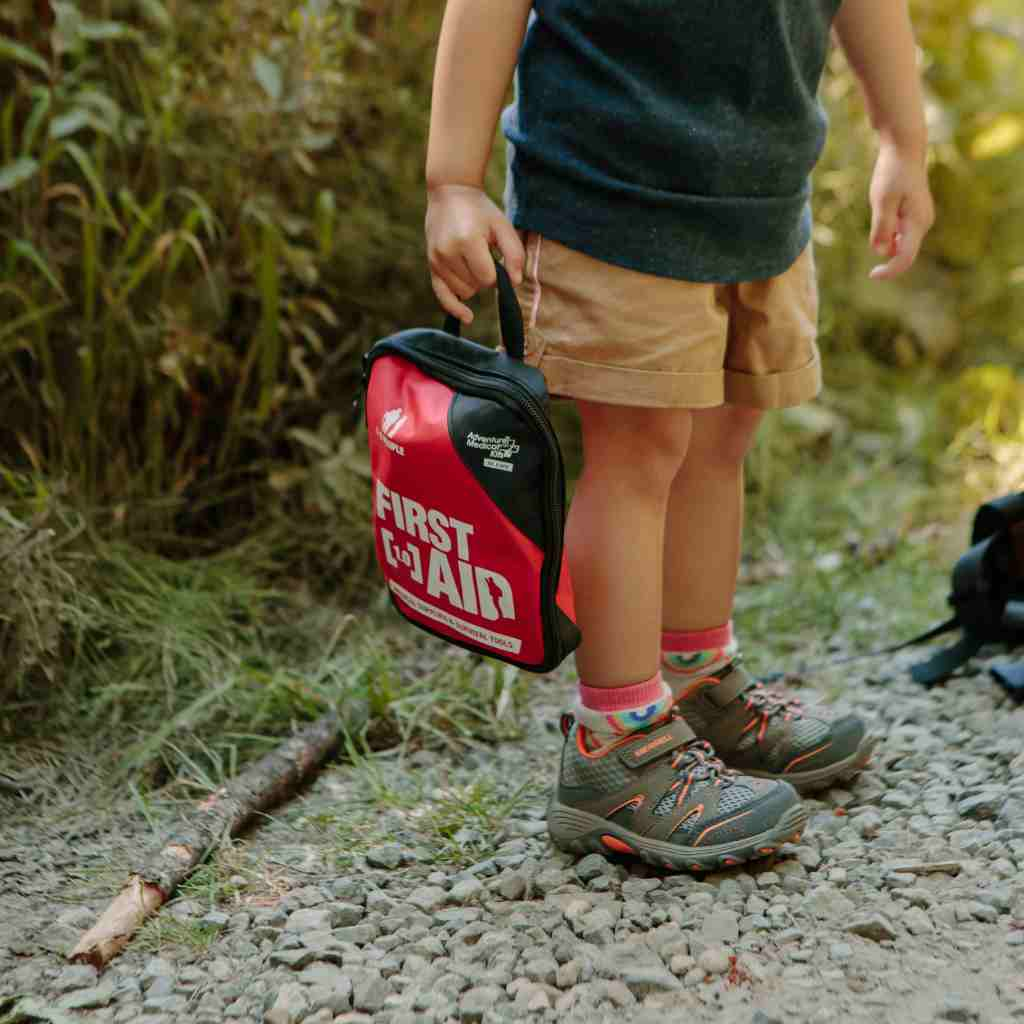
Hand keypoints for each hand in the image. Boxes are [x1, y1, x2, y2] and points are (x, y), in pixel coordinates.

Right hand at [425, 184, 525, 323]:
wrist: (450, 193)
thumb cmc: (481, 211)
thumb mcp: (503, 226)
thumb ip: (514, 254)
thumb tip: (515, 282)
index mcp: (467, 241)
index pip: (487, 278)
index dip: (497, 273)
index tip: (496, 258)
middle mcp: (448, 252)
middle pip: (475, 286)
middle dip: (485, 277)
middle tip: (484, 254)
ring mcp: (436, 260)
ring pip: (463, 292)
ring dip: (473, 284)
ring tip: (472, 259)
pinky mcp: (431, 265)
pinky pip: (442, 295)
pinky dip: (455, 307)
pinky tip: (468, 317)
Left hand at [867, 141, 934, 279]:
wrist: (904, 150)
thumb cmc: (892, 173)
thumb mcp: (882, 200)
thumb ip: (882, 226)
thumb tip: (882, 252)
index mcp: (917, 222)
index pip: (904, 258)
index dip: (889, 270)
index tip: (871, 275)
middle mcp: (923, 224)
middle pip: (903, 253)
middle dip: (885, 252)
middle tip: (877, 218)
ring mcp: (921, 220)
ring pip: (899, 243)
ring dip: (885, 236)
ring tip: (883, 205)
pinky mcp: (915, 216)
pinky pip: (899, 233)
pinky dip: (888, 230)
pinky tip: (886, 206)